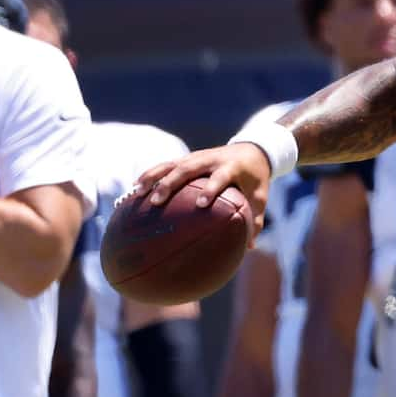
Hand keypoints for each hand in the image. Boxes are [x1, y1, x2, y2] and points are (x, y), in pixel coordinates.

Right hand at [136, 142, 274, 229]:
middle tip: (157, 202)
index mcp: (232, 167)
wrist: (252, 149)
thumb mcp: (260, 197)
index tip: (201, 204)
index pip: (219, 177)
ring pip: (172, 164)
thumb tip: (249, 248)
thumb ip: (255, 220)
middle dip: (170, 184)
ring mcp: (197, 157)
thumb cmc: (256, 179)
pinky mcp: (188, 157)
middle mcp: (211, 159)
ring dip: (154, 177)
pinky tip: (135, 188)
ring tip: (138, 193)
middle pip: (187, 169)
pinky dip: (151, 174)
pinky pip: (166, 165)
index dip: (211, 189)